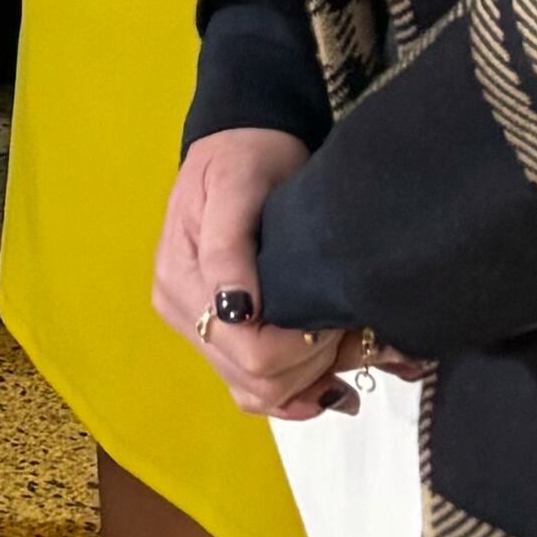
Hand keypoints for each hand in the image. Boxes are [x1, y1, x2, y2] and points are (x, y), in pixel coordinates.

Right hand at [154, 128, 415, 419]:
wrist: (244, 143)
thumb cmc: (246, 157)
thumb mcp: (239, 185)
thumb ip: (230, 246)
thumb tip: (234, 309)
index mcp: (182, 280)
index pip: (251, 353)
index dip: (303, 348)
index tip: (335, 316)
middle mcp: (182, 312)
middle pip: (256, 383)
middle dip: (314, 366)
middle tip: (353, 330)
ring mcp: (198, 326)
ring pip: (258, 394)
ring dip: (311, 382)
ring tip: (351, 348)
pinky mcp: (217, 332)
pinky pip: (256, 388)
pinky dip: (299, 392)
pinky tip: (332, 382)